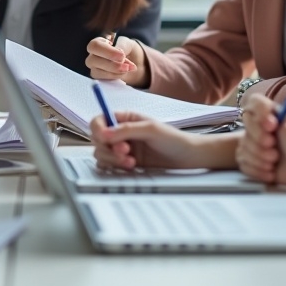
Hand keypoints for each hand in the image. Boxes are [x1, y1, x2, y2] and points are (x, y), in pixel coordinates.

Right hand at [85, 35, 147, 86]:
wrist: (134, 63)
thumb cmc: (128, 50)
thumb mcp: (128, 44)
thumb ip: (123, 46)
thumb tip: (119, 56)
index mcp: (98, 43)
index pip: (94, 45)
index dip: (108, 52)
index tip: (122, 56)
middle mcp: (93, 55)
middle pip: (91, 60)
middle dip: (111, 65)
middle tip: (126, 67)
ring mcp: (94, 68)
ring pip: (96, 72)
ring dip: (114, 72)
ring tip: (127, 69)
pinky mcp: (98, 78)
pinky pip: (101, 80)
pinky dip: (114, 78)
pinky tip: (123, 74)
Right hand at [91, 110, 236, 170]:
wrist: (188, 158)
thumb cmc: (173, 139)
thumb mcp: (151, 129)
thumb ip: (126, 130)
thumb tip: (104, 133)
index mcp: (125, 118)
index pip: (100, 120)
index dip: (98, 129)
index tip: (104, 138)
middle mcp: (120, 132)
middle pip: (97, 139)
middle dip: (109, 148)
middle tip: (126, 152)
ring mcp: (122, 148)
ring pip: (101, 153)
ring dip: (113, 159)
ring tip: (131, 162)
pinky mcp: (125, 162)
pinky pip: (109, 165)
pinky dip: (116, 167)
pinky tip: (131, 167)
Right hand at [236, 94, 285, 194]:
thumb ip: (274, 115)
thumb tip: (263, 109)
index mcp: (276, 121)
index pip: (253, 108)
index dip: (257, 118)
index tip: (270, 127)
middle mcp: (269, 135)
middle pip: (246, 132)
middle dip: (257, 141)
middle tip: (272, 148)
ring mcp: (265, 152)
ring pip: (244, 149)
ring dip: (257, 157)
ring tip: (274, 162)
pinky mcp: (264, 169)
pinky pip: (245, 166)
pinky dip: (256, 170)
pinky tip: (271, 173)